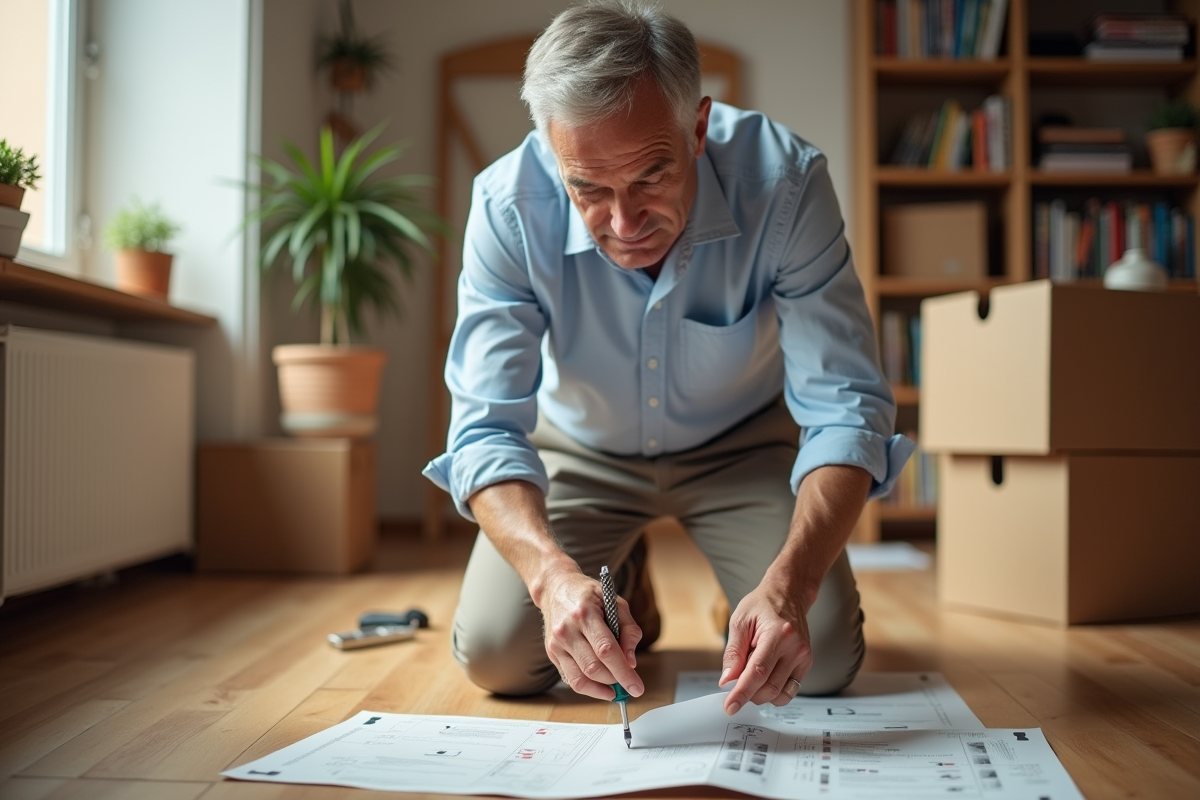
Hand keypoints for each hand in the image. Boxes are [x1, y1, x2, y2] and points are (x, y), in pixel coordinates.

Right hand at [539, 570, 644, 700]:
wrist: (556, 588)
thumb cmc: (589, 595)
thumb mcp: (615, 602)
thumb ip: (629, 630)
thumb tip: (631, 662)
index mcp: (585, 613)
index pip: (606, 650)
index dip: (623, 672)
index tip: (637, 688)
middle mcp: (566, 629)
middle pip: (593, 668)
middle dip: (615, 680)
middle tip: (628, 682)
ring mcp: (556, 643)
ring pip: (580, 679)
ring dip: (601, 689)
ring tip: (615, 687)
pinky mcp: (551, 653)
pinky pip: (570, 679)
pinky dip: (589, 687)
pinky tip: (600, 685)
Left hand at [717, 581, 811, 714]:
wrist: (788, 594)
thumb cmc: (762, 604)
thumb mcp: (739, 622)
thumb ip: (733, 653)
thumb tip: (727, 680)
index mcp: (778, 634)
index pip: (757, 673)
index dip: (742, 693)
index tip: (730, 706)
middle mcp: (795, 648)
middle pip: (769, 687)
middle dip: (748, 695)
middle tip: (734, 689)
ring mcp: (803, 657)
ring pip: (780, 693)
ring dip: (760, 696)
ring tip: (750, 679)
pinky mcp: (806, 663)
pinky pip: (790, 689)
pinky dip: (773, 692)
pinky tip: (763, 680)